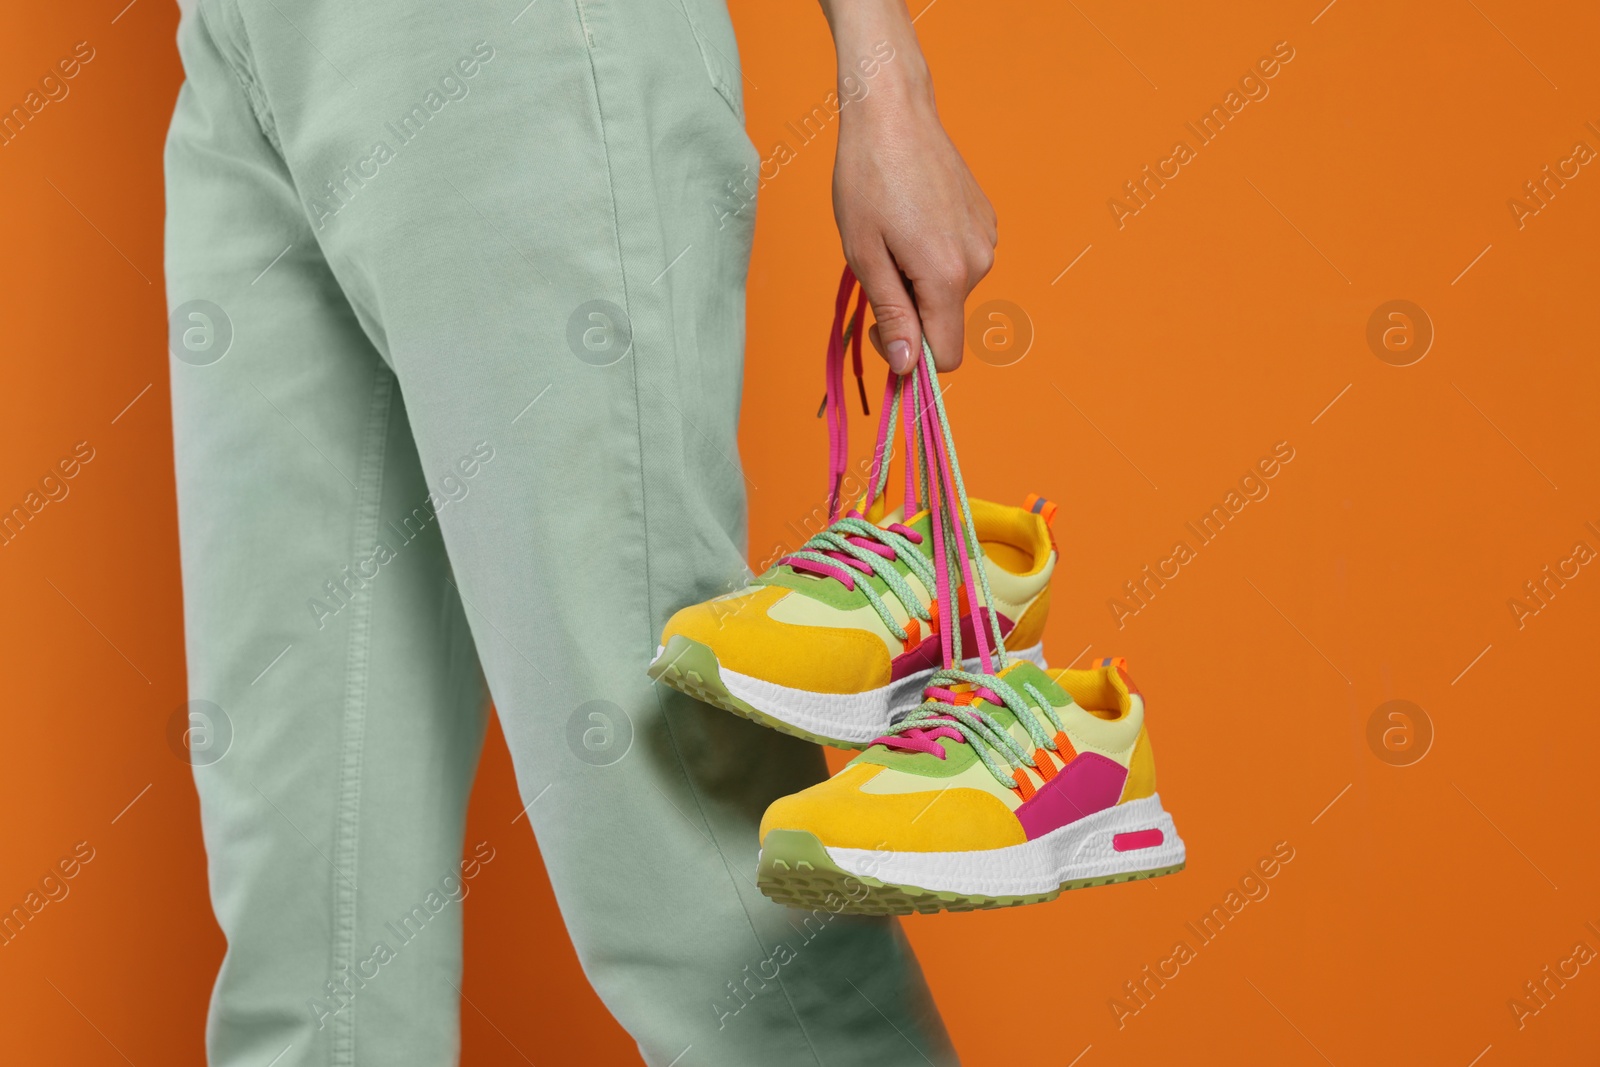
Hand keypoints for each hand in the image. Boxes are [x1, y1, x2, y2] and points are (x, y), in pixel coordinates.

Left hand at [820, 0, 995, 373]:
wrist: (894, 111)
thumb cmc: (868, 178)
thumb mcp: (864, 255)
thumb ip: (891, 315)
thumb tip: (908, 367)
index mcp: (947, 277)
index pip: (944, 356)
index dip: (910, 358)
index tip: (881, 332)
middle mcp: (979, 263)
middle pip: (945, 321)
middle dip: (910, 310)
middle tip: (876, 264)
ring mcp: (986, 239)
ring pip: (951, 291)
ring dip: (920, 280)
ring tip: (893, 234)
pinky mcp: (986, 219)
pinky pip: (960, 260)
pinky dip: (934, 254)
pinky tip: (913, 218)